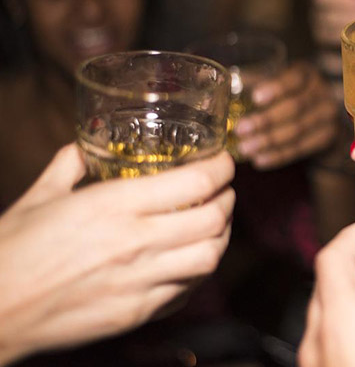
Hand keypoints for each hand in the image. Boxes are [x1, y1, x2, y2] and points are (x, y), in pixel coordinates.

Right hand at [0, 145, 234, 363]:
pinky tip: (189, 261)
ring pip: (210, 257)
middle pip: (214, 219)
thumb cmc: (11, 251)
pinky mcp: (136, 312)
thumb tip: (85, 146)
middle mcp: (135, 242)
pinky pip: (186, 291)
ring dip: (221, 238)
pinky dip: (198, 272)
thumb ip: (69, 165)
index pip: (196, 181)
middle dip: (229, 201)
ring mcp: (140, 282)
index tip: (226, 163)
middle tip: (225, 192)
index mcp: (115, 206)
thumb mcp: (40, 198)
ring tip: (215, 225)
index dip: (223, 169)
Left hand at [234, 62, 338, 168]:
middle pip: (295, 107)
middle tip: (240, 129)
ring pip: (298, 130)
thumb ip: (256, 83)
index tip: (255, 98)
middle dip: (266, 120)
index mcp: (307, 74)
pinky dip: (279, 155)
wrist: (323, 121)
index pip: (295, 78)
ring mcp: (328, 116)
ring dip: (269, 141)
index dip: (277, 88)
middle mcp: (322, 92)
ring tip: (245, 148)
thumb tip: (225, 85)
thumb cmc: (290, 98)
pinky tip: (260, 160)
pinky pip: (301, 148)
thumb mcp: (278, 85)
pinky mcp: (327, 137)